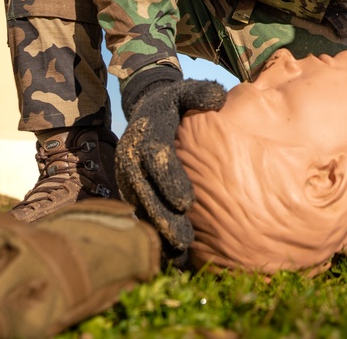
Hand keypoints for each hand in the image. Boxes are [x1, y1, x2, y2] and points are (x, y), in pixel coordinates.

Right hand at [116, 77, 226, 253]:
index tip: (188, 202)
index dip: (170, 180)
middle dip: (163, 217)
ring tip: (179, 254)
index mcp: (147, 134)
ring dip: (157, 231)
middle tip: (184, 240)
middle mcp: (132, 159)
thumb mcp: (185, 91)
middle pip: (145, 191)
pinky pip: (141, 212)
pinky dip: (153, 233)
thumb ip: (201, 92)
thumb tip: (219, 98)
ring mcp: (128, 177)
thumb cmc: (175, 102)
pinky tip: (172, 255)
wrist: (146, 109)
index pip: (157, 159)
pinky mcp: (131, 190)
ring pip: (141, 207)